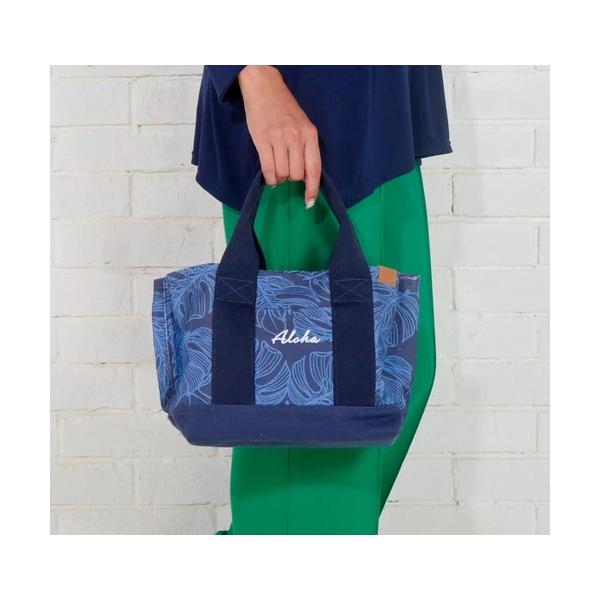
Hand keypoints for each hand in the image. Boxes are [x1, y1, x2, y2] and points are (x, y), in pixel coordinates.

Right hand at [238, 66, 320, 208]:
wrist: (264, 88)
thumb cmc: (284, 109)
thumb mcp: (303, 126)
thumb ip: (306, 148)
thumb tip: (305, 176)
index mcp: (310, 135)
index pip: (314, 169)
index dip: (312, 189)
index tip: (309, 201)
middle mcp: (296, 138)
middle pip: (296, 175)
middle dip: (291, 179)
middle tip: (286, 170)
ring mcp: (279, 139)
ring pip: (282, 175)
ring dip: (279, 178)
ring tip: (276, 169)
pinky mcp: (262, 140)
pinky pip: (268, 170)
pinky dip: (269, 178)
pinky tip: (270, 177)